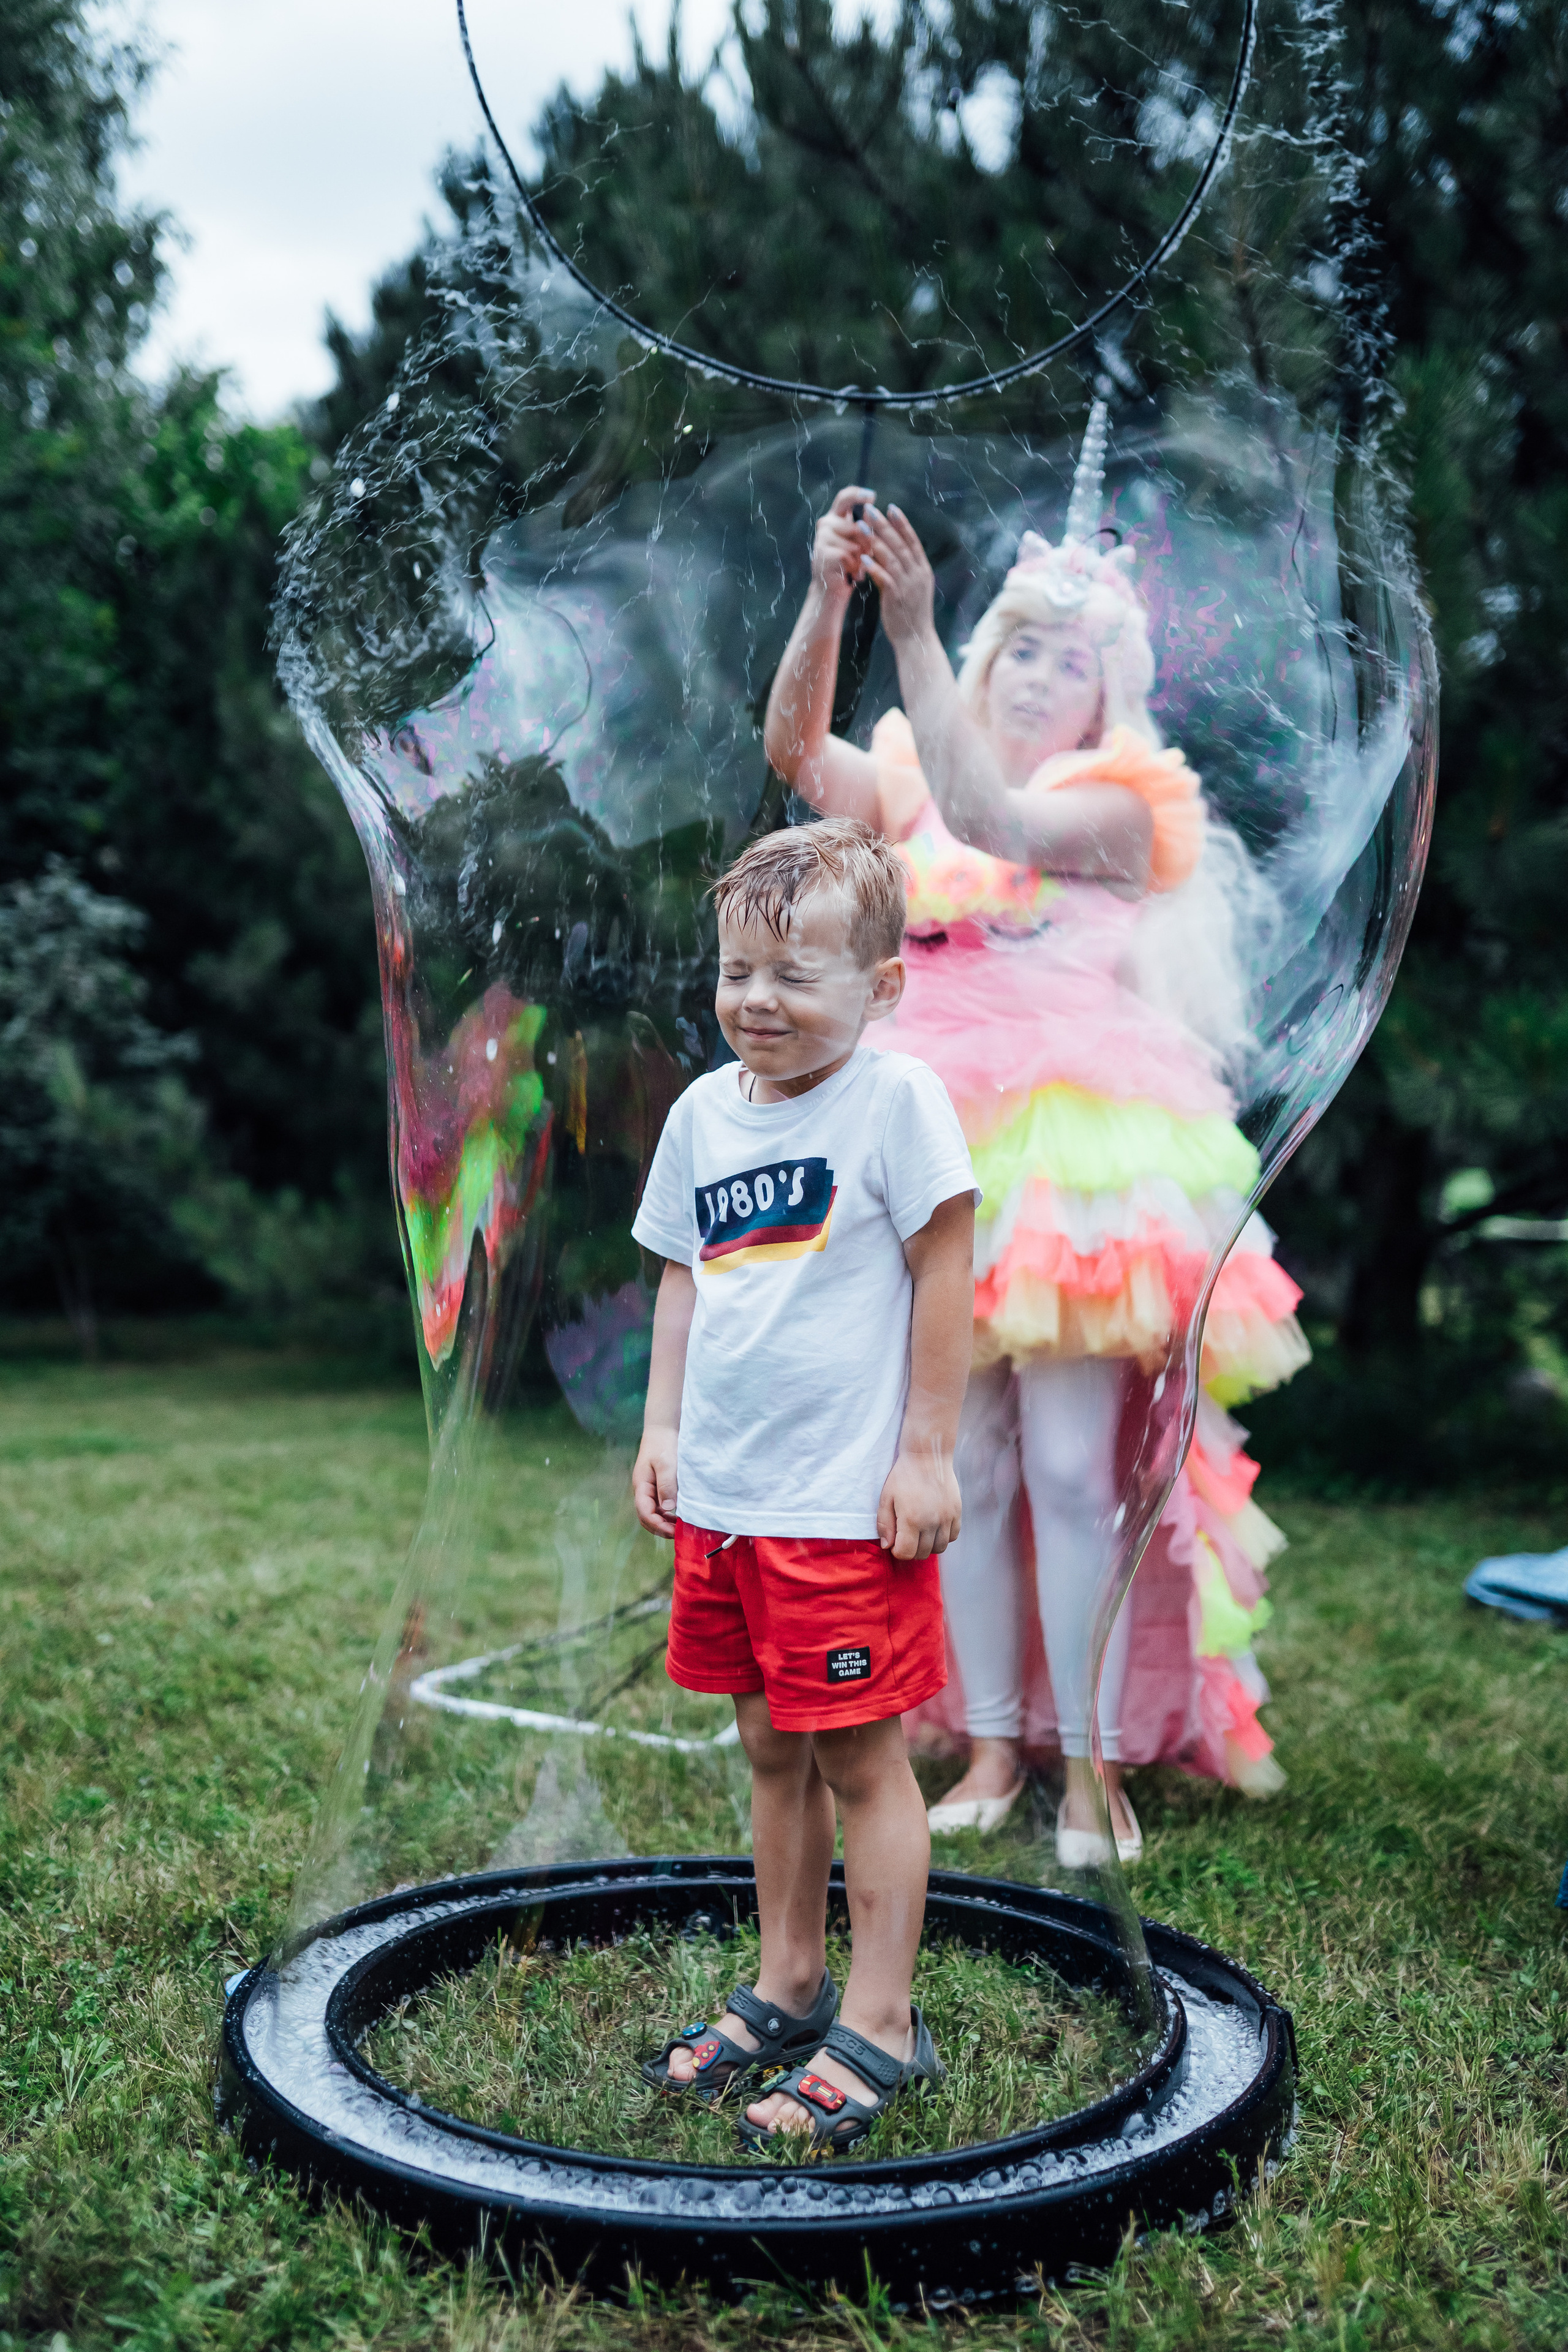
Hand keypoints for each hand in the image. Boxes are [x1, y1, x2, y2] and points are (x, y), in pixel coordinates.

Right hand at [633, 1426, 679, 1536]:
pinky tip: (682, 1516)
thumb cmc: (663, 1443)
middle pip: (647, 1518)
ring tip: (682, 1528)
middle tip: (679, 1534)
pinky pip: (662, 1507)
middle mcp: (644, 1491)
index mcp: (641, 1486)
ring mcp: (652, 1490)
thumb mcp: (665, 1463)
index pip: (645, 1513)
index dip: (658, 1526)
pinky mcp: (660, 1488)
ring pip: (655, 1514)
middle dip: (661, 1529)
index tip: (674, 1531)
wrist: (664, 1429)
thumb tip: (668, 1508)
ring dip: (666, 1523)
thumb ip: (666, 1484)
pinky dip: (670, 1515)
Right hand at [810, 485, 874, 602]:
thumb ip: (863, 527)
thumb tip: (871, 512)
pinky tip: (851, 574)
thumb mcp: (858, 543)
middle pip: (856, 526)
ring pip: (854, 544)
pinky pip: (848, 556)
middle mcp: (826, 524)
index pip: (844, 498)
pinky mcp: (823, 553)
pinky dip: (854, 567)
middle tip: (864, 556)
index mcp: (835, 518)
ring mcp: (822, 538)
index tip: (872, 496)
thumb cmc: (848, 565)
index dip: (858, 494)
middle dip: (866, 543)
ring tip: (855, 567)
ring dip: (860, 558)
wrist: (832, 590)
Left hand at [862, 505, 935, 650]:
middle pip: (900, 544)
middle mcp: (918, 574)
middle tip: (870, 509)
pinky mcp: (897, 596)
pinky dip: (873, 565)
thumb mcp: (912, 589)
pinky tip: (862, 555)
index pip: (912, 541)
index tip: (891, 508)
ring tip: (860, 526)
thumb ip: (905, 571)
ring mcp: (908, 585)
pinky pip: (884, 577)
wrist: (915, 640)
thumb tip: (892, 554)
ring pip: (891, 556)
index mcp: (923, 570)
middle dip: (884, 525)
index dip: (902, 523)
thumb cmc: (910, 615)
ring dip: (874, 539)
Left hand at [876, 1447, 961, 1559]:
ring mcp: (947, 1518)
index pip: (906, 1553)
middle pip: (923, 1553)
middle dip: (912, 1550)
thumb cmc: (903, 1476)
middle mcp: (932, 1522)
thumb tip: (887, 1546)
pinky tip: (934, 1527)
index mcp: (912, 1519)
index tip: (895, 1542)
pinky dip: (943, 1537)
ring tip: (920, 1534)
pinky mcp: (956, 1512)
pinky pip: (953, 1537)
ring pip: (940, 1548)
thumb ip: (885, 1524)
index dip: (898, 1551)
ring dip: (928, 1546)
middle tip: (906, 1538)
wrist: (927, 1456)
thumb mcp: (886, 1497)